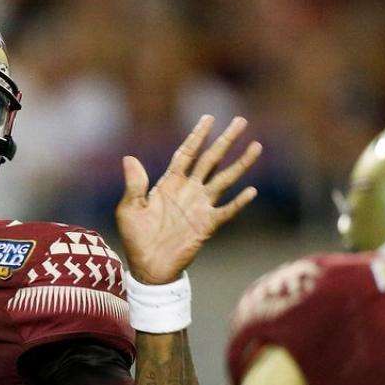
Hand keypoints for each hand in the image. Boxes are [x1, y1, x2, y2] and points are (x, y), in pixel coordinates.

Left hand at [116, 115, 261, 284]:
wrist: (148, 267)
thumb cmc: (136, 238)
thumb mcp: (129, 209)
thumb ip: (133, 185)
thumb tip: (129, 158)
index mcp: (170, 183)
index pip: (187, 153)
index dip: (197, 136)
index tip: (209, 118)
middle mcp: (189, 190)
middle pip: (211, 159)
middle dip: (225, 140)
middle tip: (241, 121)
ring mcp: (200, 206)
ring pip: (225, 179)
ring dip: (240, 164)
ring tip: (256, 146)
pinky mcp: (208, 225)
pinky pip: (226, 211)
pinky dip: (239, 202)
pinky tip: (251, 191)